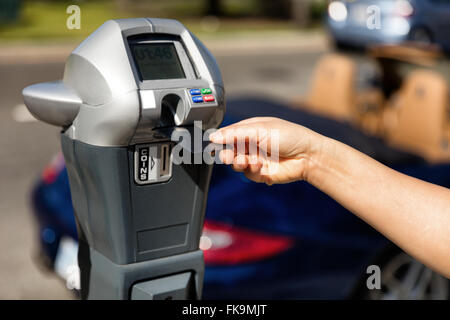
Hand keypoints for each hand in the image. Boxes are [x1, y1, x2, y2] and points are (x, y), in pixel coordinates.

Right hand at [209, 117, 323, 184]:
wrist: (308, 156)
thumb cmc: (290, 136)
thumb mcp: (260, 129)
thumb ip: (236, 133)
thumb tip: (214, 136)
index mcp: (250, 130)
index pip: (228, 134)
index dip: (219, 139)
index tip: (212, 143)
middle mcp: (251, 144)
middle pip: (229, 150)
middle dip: (227, 153)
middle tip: (228, 155)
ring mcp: (255, 159)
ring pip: (236, 164)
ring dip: (239, 162)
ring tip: (247, 160)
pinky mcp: (260, 173)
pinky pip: (248, 174)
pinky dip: (252, 170)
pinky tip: (261, 165)